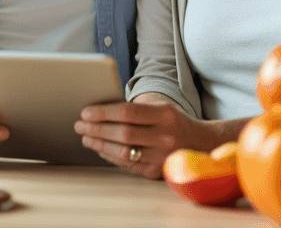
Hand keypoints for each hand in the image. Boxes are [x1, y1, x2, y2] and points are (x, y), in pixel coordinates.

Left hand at [73, 98, 193, 179]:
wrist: (200, 143)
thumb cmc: (172, 121)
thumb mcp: (160, 108)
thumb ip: (134, 109)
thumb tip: (98, 111)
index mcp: (165, 115)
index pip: (127, 112)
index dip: (103, 113)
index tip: (85, 112)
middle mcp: (165, 137)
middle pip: (123, 133)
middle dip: (96, 129)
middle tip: (79, 125)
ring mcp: (162, 157)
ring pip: (123, 152)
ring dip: (99, 145)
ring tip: (86, 137)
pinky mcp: (157, 172)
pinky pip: (127, 164)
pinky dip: (110, 156)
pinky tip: (100, 149)